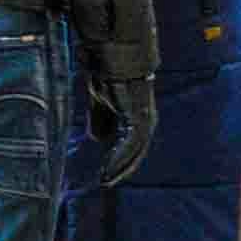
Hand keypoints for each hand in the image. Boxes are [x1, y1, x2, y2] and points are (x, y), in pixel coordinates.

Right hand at [89, 68, 164, 192]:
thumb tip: (97, 140)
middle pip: (134, 152)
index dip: (116, 160)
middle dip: (119, 168)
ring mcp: (143, 121)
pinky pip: (131, 145)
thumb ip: (99, 119)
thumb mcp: (98, 101)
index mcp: (133, 117)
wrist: (112, 58)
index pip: (128, 146)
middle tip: (105, 182)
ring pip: (134, 152)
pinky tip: (109, 167)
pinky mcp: (139, 119)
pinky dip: (120, 157)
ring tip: (106, 180)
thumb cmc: (106, 74)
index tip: (103, 173)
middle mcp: (143, 121)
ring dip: (120, 167)